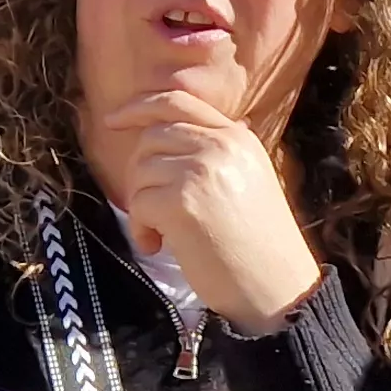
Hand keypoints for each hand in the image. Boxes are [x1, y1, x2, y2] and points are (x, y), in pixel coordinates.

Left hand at [92, 90, 320, 332]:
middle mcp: (221, 145)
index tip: (113, 121)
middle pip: (151, 137)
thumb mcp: (251, 181)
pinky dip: (141, 228)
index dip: (140, 107)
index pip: (178, 102)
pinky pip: (138, 203)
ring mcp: (201, 171)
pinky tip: (160, 246)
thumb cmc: (259, 246)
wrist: (277, 288)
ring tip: (163, 235)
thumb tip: (183, 129)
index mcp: (238, 138)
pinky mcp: (182, 202)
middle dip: (140, 173)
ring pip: (140, 171)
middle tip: (152, 210)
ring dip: (142, 207)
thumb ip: (220, 153)